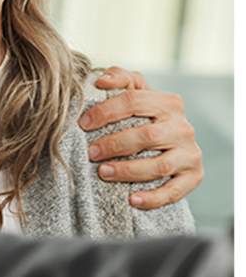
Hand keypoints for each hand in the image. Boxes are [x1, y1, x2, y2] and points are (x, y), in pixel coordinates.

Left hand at [78, 66, 202, 208]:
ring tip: (103, 172)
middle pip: (146, 135)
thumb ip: (119, 77)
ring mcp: (190, 153)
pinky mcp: (194, 176)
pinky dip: (153, 197)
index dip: (105, 111)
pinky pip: (174, 191)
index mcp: (168, 102)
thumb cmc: (143, 114)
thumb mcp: (134, 91)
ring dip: (128, 171)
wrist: (168, 140)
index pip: (134, 101)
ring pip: (159, 165)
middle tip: (91, 152)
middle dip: (114, 144)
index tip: (83, 124)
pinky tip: (132, 199)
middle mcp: (183, 127)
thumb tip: (102, 80)